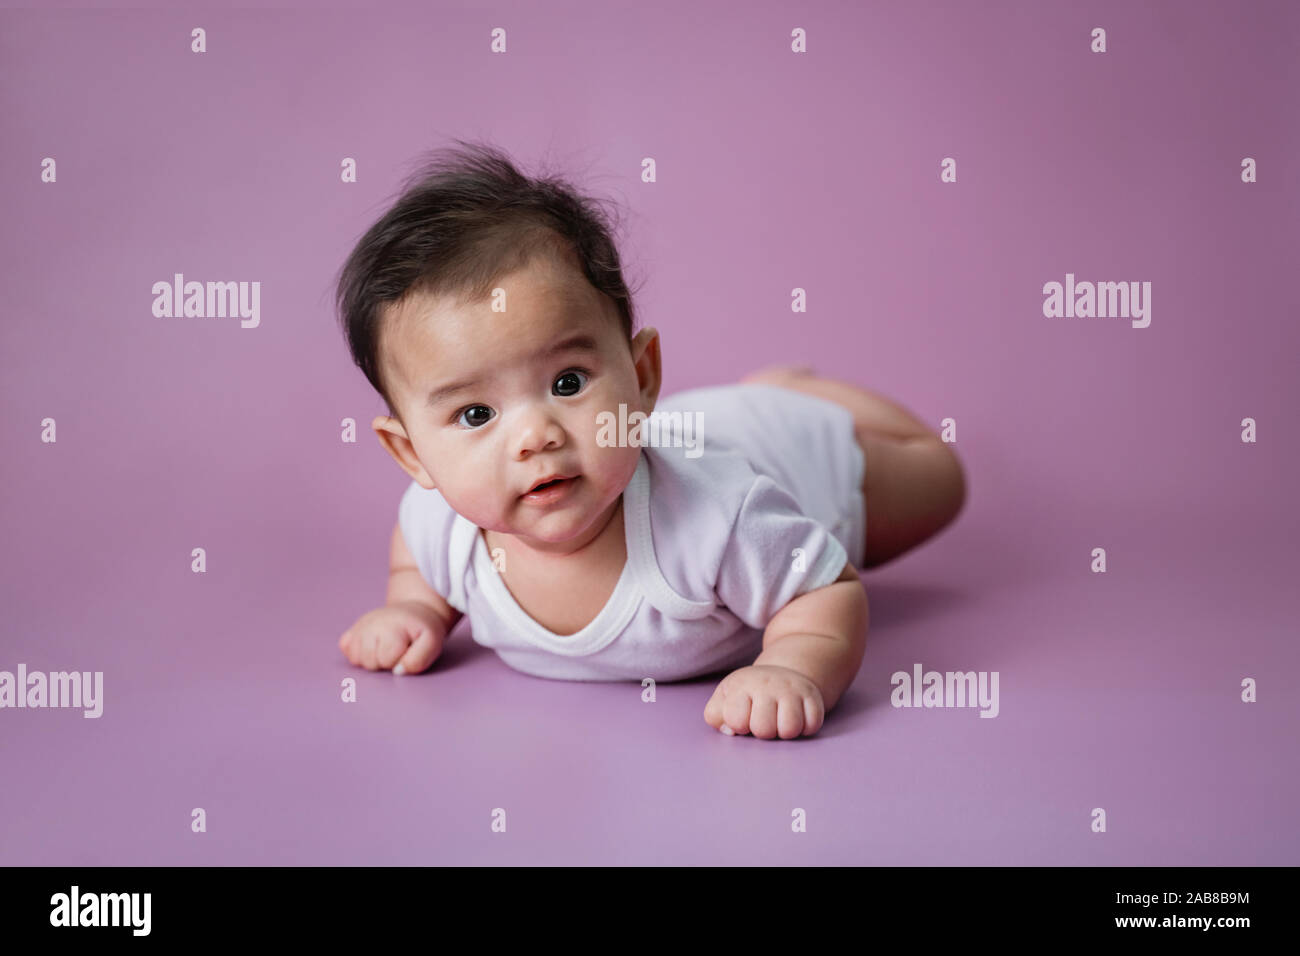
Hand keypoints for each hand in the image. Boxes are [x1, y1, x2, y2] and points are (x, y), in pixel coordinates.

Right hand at [338, 601, 447, 674]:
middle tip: (396, 650)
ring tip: (385, 648)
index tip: (407, 649)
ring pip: (355, 658)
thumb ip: (419, 660)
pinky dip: (356, 651)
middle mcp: (370, 624)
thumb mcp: (431, 643)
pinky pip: (345, 648)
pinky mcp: (352, 628)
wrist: (413, 613)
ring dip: (371, 658)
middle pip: (369, 662)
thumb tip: (397, 672)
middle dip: (384, 662)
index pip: (386, 660)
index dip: (399, 660)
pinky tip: (372, 645)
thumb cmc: (422, 630)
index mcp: (391, 628)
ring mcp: (359, 626)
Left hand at [703, 664, 824, 738]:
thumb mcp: (724, 698)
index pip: (736, 721)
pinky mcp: (812, 696)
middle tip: (763, 720)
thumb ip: (715, 715)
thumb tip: (730, 730)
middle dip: (762, 732)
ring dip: (784, 732)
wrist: (780, 674)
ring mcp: (791, 689)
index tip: (743, 717)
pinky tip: (797, 718)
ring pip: (790, 729)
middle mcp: (767, 684)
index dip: (739, 726)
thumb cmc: (748, 694)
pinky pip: (812, 725)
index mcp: (741, 685)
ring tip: (779, 721)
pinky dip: (805, 728)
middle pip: (764, 729)